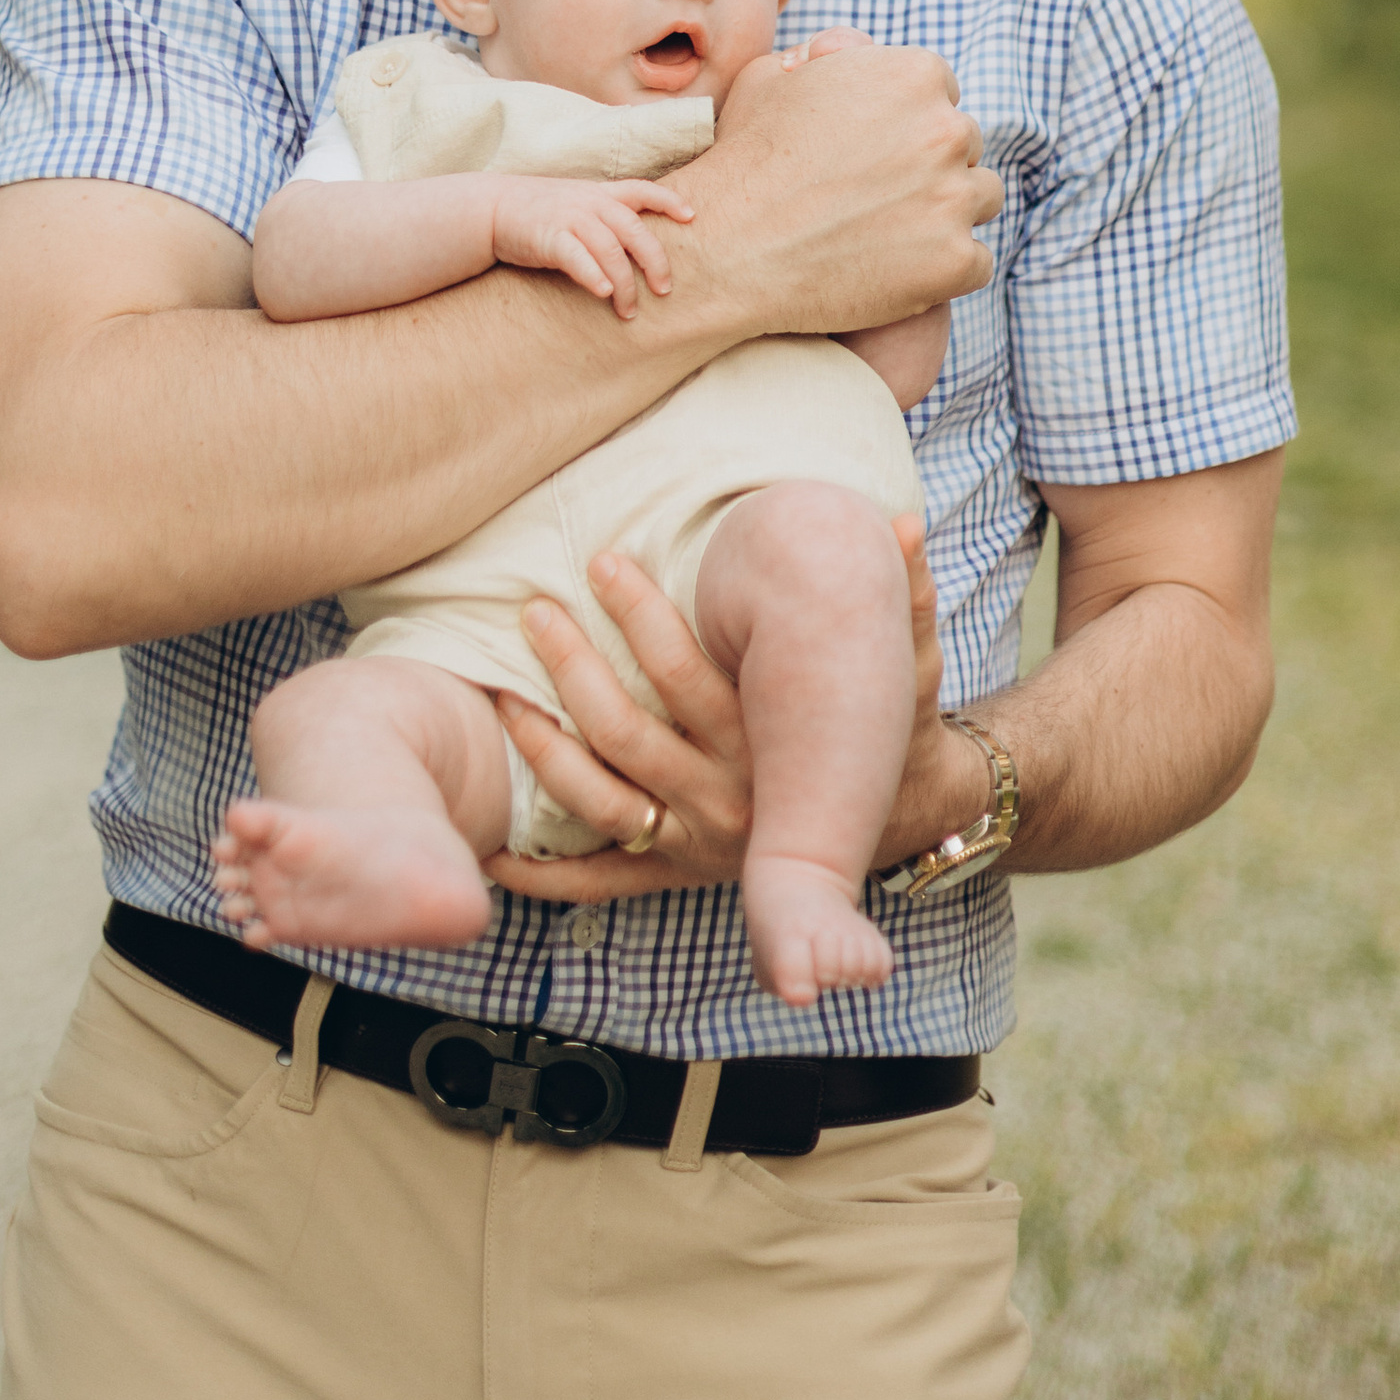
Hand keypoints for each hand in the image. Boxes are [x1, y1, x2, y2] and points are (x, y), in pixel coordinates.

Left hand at [484, 516, 951, 901]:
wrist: (899, 825)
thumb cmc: (889, 730)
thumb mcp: (909, 668)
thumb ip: (908, 598)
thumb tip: (907, 521)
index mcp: (768, 744)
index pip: (686, 677)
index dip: (640, 616)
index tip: (603, 561)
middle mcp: (726, 800)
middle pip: (626, 733)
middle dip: (573, 667)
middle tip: (533, 610)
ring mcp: (694, 844)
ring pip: (599, 796)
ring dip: (542, 745)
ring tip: (502, 690)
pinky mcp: (674, 873)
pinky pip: (598, 877)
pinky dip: (540, 871)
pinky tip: (490, 842)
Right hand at [490, 178, 693, 316]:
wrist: (492, 209)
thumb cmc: (540, 212)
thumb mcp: (576, 202)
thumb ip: (605, 215)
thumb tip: (637, 242)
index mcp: (600, 193)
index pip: (643, 190)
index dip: (669, 202)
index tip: (692, 217)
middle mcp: (590, 203)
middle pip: (635, 230)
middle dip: (654, 261)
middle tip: (664, 290)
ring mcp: (570, 218)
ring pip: (611, 250)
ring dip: (624, 284)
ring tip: (628, 311)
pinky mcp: (549, 238)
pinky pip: (577, 257)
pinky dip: (593, 276)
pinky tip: (602, 294)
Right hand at [694, 36, 998, 343]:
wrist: (728, 248)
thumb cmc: (745, 159)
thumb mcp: (775, 76)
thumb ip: (831, 54)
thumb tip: (854, 52)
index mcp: (915, 74)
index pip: (941, 96)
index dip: (906, 124)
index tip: (875, 152)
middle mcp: (946, 129)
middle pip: (963, 145)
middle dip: (930, 166)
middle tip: (877, 195)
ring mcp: (955, 197)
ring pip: (980, 198)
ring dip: (947, 212)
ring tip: (892, 232)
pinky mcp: (955, 260)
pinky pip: (977, 261)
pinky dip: (946, 269)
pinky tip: (901, 271)